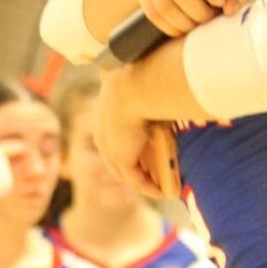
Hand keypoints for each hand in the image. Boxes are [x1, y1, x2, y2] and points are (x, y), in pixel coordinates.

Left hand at [95, 67, 164, 197]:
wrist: (132, 86)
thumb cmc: (142, 79)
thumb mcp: (140, 85)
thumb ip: (147, 88)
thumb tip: (162, 76)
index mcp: (105, 116)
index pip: (117, 138)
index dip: (132, 148)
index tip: (147, 155)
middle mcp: (104, 135)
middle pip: (119, 160)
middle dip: (137, 170)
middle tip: (156, 177)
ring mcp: (110, 149)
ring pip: (127, 172)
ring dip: (144, 181)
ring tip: (162, 187)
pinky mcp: (121, 159)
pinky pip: (136, 180)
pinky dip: (149, 188)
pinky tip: (162, 192)